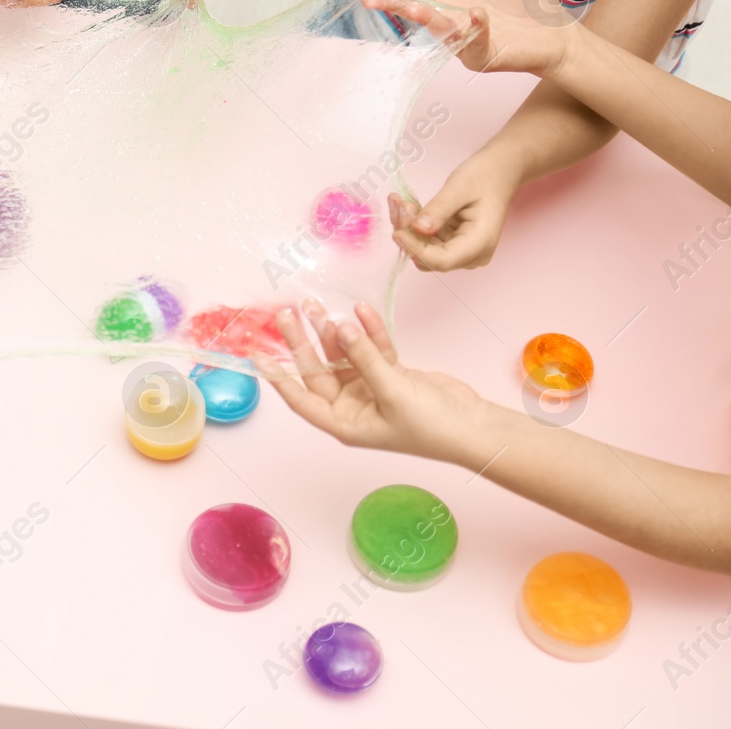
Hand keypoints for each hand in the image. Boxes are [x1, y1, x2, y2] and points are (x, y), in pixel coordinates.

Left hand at [258, 301, 489, 463]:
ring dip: (334, 331)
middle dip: (303, 342)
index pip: (301, 399)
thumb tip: (341, 329)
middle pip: (320, 370)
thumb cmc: (432, 425)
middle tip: (288, 314)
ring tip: (317, 305)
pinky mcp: (391, 374)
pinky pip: (372, 349)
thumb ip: (365, 359)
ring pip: (344, 355)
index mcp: (345, 423)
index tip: (256, 354)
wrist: (474, 426)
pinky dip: (369, 331)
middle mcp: (353, 407)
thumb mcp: (393, 392)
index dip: (278, 377)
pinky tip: (361, 310)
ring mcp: (371, 389)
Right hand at [354, 0, 578, 76]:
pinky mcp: (485, 54)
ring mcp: (465, 38)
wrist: (561, 37)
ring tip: (408, 6)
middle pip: (416, 6)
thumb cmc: (533, 6)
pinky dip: (475, 28)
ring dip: (423, 17)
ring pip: (439, 27)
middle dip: (392, 1)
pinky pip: (476, 41)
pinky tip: (476, 14)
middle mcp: (453, 16)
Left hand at [388, 149, 518, 270]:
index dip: (416, 249)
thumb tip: (418, 228)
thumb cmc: (484, 177)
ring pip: (422, 250)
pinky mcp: (450, 244)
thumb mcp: (459, 187)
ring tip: (399, 201)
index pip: (442, 260)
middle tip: (399, 205)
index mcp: (481, 242)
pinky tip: (404, 204)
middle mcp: (471, 254)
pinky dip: (411, 224)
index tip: (398, 232)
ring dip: (406, 227)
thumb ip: (439, 209)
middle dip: (409, 234)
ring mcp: (460, 251)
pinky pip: (424, 240)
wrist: (497, 173)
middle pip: (429, 257)